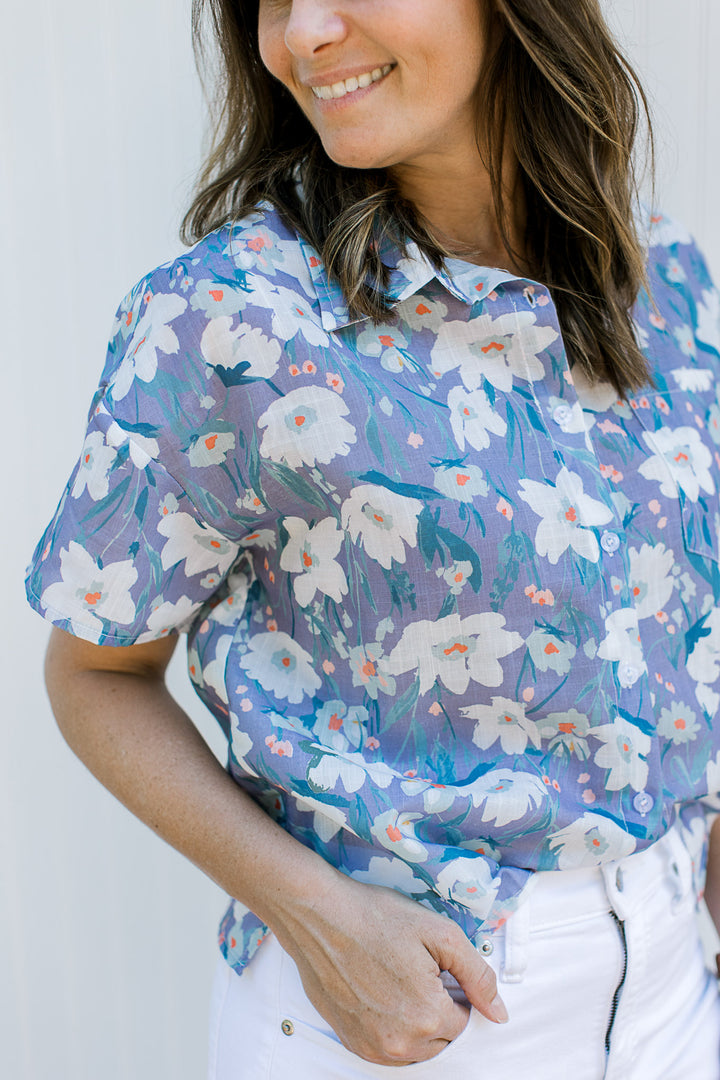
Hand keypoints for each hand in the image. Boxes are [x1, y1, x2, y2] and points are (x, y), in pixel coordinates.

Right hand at [272, 871, 507, 1066]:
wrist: (319, 915)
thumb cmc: (376, 917)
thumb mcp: (440, 934)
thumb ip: (477, 976)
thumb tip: (500, 1013)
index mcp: (428, 1016)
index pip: (464, 1022)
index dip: (455, 992)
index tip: (436, 967)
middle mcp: (400, 1043)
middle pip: (441, 1040)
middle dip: (438, 1010)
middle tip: (417, 970)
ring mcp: (372, 1047)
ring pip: (415, 1050)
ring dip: (416, 1024)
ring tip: (398, 981)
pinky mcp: (351, 1042)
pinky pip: (386, 1051)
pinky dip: (392, 1029)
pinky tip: (380, 993)